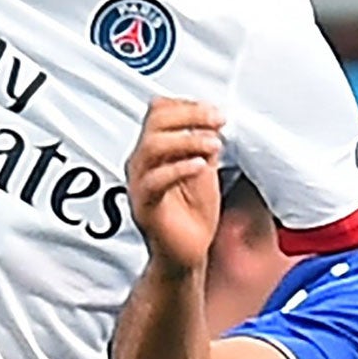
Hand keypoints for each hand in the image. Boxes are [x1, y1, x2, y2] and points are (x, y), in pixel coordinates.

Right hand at [124, 97, 224, 275]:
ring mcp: (139, 183)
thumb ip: (203, 143)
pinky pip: (154, 181)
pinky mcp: (144, 206)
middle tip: (218, 120)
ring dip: (187, 140)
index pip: (159, 110)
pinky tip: (202, 166)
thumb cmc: (193, 213)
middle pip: (155, 122)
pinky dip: (179, 168)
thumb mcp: (204, 167)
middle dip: (190, 116)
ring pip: (152, 147)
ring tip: (214, 144)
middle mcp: (141, 162)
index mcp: (153, 149)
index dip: (188, 106)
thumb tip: (212, 119)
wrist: (187, 252)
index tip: (216, 112)